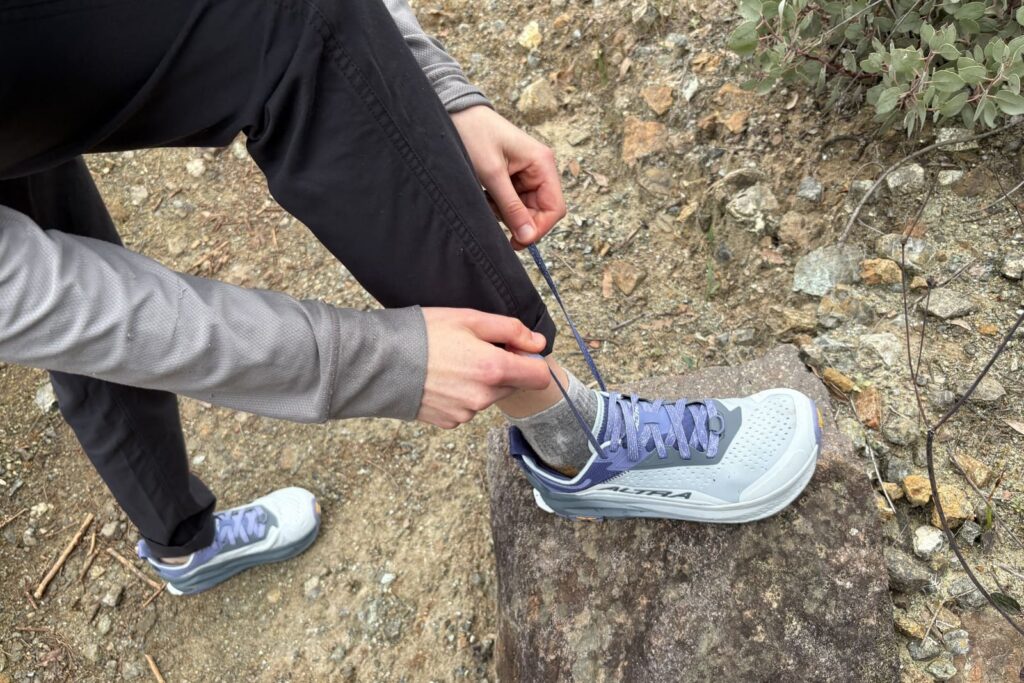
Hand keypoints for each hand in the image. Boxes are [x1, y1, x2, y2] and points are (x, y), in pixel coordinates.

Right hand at [418, 308, 550, 428]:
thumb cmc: (424, 334)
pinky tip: (441, 378)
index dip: (532, 359)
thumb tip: (537, 343)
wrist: (381, 361)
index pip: (540, 377)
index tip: (514, 348)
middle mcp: (484, 397)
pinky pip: (467, 407)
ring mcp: (466, 412)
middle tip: (473, 349)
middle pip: (513, 385)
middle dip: (502, 368)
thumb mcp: (471, 318)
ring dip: (480, 381)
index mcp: (494, 369)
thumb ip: (511, 330)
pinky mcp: (449, 421)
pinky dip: (461, 394)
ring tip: (451, 362)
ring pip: (489, 396)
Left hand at [451, 105, 565, 248]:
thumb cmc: (475, 136)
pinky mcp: (516, 177)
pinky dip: (501, 205)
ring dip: (507, 213)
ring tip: (487, 199)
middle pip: (541, 211)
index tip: (517, 241)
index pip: (554, 208)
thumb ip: (512, 208)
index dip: (539, 228)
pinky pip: (515, 202)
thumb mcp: (492, 175)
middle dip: (519, 220)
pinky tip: (487, 195)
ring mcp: (529, 173)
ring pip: (526, 209)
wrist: (457, 114)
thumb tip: (528, 237)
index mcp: (542, 164)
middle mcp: (541, 169)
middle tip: (495, 217)